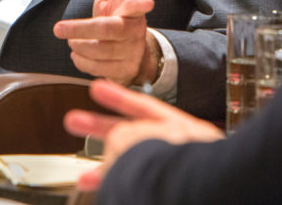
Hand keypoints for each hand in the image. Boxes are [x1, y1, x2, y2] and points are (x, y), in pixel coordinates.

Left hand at [53, 0, 156, 85]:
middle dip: (81, 29)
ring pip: (100, 51)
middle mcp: (134, 32)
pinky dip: (82, 61)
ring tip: (71, 40)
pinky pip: (97, 68)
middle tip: (58, 28)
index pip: (138, 5)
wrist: (130, 51)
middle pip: (109, 30)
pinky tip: (78, 54)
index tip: (147, 1)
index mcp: (133, 11)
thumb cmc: (118, 16)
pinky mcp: (124, 71)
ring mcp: (131, 53)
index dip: (141, 3)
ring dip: (79, 45)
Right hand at [64, 79, 223, 189]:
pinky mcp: (167, 191)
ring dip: (106, 170)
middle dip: (100, 129)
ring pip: (133, 167)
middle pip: (133, 135)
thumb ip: (126, 134)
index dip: (117, 96)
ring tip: (84, 179)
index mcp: (179, 129)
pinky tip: (103, 190)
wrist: (206, 194)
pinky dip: (119, 184)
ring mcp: (171, 172)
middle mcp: (176, 149)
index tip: (96, 88)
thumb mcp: (148, 137)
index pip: (144, 106)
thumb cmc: (187, 165)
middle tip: (74, 122)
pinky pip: (137, 184)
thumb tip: (113, 142)